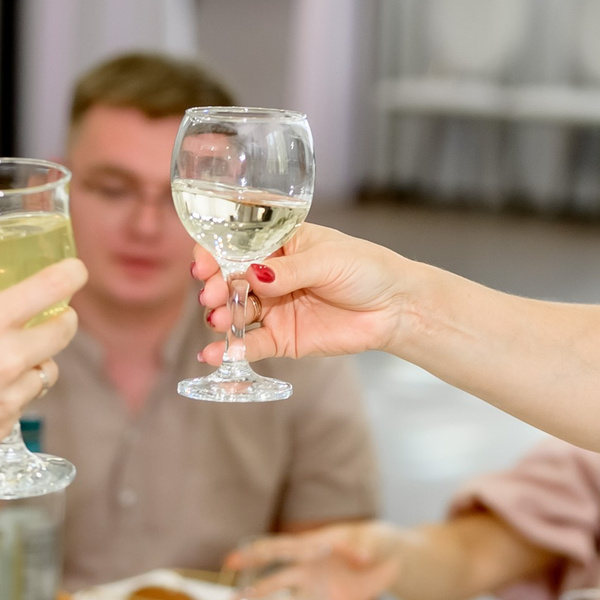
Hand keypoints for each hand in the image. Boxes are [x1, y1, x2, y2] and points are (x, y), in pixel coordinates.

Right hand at [0, 259, 86, 479]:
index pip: (49, 289)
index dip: (70, 275)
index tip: (74, 270)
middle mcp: (6, 359)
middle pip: (64, 332)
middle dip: (63, 319)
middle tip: (52, 315)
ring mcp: (9, 397)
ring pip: (47, 372)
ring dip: (37, 361)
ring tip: (10, 359)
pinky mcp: (3, 427)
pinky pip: (22, 404)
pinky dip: (13, 395)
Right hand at [191, 225, 417, 366]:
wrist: (394, 307)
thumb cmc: (366, 269)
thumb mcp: (328, 260)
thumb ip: (290, 270)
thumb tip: (253, 275)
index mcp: (278, 245)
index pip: (236, 246)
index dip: (215, 254)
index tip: (204, 265)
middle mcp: (269, 276)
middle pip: (230, 280)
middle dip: (217, 288)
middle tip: (214, 295)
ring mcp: (273, 308)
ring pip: (236, 313)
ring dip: (222, 317)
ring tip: (219, 320)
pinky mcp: (282, 338)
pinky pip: (251, 344)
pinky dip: (232, 350)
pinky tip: (215, 354)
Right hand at [226, 521, 407, 599]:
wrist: (389, 560)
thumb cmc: (375, 543)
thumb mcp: (372, 539)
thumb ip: (364, 545)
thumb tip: (361, 557)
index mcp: (311, 548)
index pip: (278, 550)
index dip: (254, 555)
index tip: (230, 562)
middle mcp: (308, 571)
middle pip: (275, 583)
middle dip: (253, 594)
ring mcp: (318, 591)